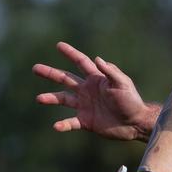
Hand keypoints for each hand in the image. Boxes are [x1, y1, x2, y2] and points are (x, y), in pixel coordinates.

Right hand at [33, 42, 153, 140]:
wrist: (136, 124)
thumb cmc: (132, 102)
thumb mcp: (123, 84)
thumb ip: (110, 72)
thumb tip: (97, 58)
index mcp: (96, 79)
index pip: (81, 62)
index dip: (70, 53)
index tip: (59, 45)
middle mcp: (88, 91)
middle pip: (65, 79)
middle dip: (51, 73)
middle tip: (35, 68)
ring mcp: (86, 106)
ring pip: (64, 99)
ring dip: (51, 98)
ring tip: (39, 98)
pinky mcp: (87, 121)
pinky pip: (71, 122)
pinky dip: (63, 124)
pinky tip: (56, 126)